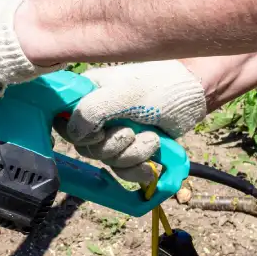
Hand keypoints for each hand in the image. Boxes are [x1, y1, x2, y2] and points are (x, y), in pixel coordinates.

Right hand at [55, 61, 206, 183]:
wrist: (193, 96)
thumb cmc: (160, 86)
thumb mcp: (124, 94)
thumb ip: (92, 110)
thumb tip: (73, 135)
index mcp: (85, 95)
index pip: (63, 122)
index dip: (78, 134)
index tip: (99, 132)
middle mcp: (95, 115)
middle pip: (86, 147)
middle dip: (113, 146)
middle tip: (132, 132)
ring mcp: (112, 133)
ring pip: (107, 159)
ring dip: (132, 155)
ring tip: (151, 139)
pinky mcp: (130, 148)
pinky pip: (122, 170)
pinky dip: (137, 170)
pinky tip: (151, 166)